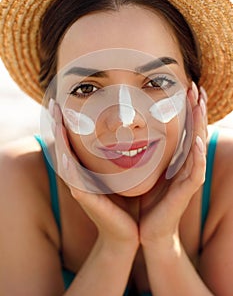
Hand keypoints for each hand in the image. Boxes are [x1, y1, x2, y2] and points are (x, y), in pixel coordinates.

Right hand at [50, 100, 138, 249]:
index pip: (72, 143)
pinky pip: (75, 181)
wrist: (131, 231)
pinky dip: (69, 168)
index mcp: (87, 170)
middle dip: (58, 128)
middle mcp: (80, 178)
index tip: (63, 104)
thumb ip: (122, 155)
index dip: (66, 124)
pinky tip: (66, 156)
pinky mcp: (86, 200)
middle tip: (54, 106)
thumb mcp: (124, 173)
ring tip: (56, 123)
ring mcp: (81, 189)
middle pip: (64, 148)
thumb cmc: (128, 201)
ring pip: (65, 161)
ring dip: (60, 143)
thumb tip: (132, 132)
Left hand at [139, 84, 206, 246]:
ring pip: (198, 146)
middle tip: (195, 86)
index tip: (184, 87)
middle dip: (196, 109)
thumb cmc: (146, 200)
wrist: (147, 230)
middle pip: (195, 131)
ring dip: (200, 125)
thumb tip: (129, 131)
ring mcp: (188, 178)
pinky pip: (195, 172)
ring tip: (200, 104)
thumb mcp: (145, 171)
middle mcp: (185, 165)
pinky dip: (198, 156)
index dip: (187, 108)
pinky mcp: (186, 193)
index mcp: (176, 159)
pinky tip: (198, 141)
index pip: (185, 128)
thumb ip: (145, 153)